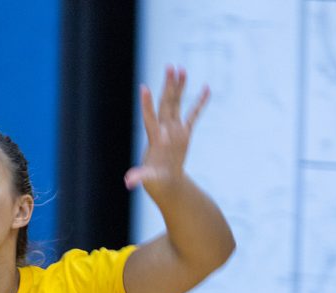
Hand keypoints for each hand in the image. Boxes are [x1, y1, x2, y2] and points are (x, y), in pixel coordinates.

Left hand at [125, 66, 208, 196]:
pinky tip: (206, 88)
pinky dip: (200, 102)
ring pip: (176, 103)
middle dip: (168, 86)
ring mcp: (174, 129)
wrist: (165, 182)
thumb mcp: (147, 179)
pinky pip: (193, 114)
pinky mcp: (184, 132)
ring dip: (179, 87)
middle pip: (165, 104)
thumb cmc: (155, 181)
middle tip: (170, 67)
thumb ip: (138, 177)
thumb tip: (128, 182)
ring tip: (181, 69)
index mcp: (154, 138)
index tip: (144, 88)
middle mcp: (163, 129)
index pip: (149, 118)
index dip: (146, 104)